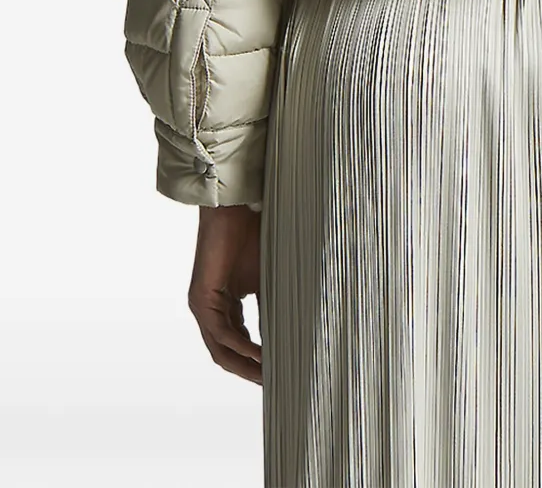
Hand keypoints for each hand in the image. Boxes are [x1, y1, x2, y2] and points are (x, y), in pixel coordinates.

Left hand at [188, 204, 262, 384]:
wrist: (234, 210)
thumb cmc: (250, 236)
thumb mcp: (265, 279)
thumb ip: (269, 306)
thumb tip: (286, 334)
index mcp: (223, 306)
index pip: (237, 343)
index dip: (255, 362)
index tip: (276, 372)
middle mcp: (209, 311)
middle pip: (226, 354)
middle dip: (249, 372)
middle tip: (273, 384)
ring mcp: (202, 307)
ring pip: (221, 350)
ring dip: (245, 366)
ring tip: (268, 377)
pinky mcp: (201, 300)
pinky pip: (222, 333)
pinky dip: (242, 347)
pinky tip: (261, 355)